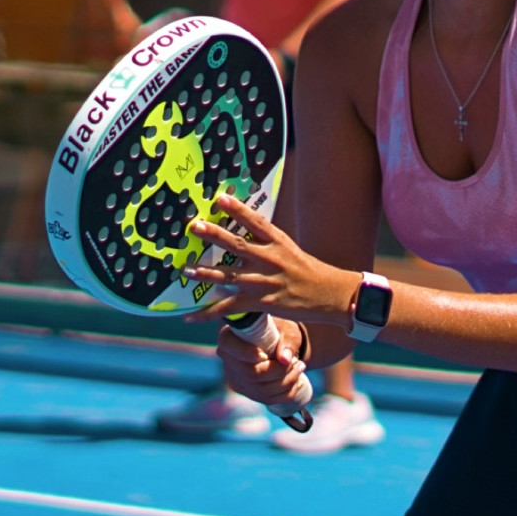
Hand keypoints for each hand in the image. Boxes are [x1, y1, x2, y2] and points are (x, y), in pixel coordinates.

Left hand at [184, 191, 355, 326]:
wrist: (330, 295)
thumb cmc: (310, 271)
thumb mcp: (290, 250)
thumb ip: (267, 243)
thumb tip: (243, 233)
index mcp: (278, 242)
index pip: (255, 221)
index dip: (237, 209)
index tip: (219, 197)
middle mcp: (270, 259)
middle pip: (237, 245)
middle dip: (214, 235)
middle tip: (194, 226)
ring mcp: (264, 281)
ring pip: (229, 277)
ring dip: (205, 273)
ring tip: (186, 269)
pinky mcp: (261, 302)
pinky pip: (229, 309)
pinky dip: (207, 314)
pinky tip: (190, 318)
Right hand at [213, 317, 311, 406]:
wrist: (279, 344)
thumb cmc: (280, 331)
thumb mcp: (287, 329)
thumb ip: (287, 341)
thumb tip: (284, 359)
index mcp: (230, 337)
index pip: (228, 345)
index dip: (246, 352)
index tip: (266, 355)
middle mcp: (228, 359)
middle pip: (250, 373)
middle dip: (279, 371)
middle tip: (298, 362)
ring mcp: (236, 378)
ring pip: (261, 389)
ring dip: (286, 382)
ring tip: (300, 368)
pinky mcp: (247, 391)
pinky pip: (267, 399)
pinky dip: (286, 394)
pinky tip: (298, 383)